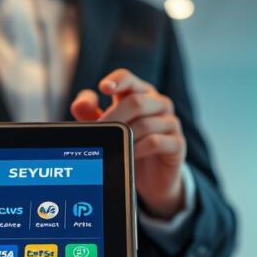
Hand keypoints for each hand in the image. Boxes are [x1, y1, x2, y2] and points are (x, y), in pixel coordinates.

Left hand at [71, 69, 186, 219]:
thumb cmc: (129, 145)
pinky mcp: (177, 144)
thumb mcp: (107, 128)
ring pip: (146, 123)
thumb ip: (91, 114)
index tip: (103, 87)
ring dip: (125, 136)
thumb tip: (78, 105)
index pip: (128, 79)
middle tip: (100, 130)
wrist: (153, 177)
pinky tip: (129, 155)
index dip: (117, 80)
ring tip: (112, 146)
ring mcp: (170, 123)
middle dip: (114, 116)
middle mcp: (158, 104)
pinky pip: (156, 142)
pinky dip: (138, 149)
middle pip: (137, 101)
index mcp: (139, 93)